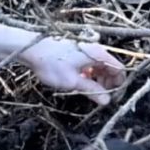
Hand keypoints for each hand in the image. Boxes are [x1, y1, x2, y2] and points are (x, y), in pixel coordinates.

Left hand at [0, 21, 126, 104]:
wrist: (31, 48)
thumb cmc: (51, 64)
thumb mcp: (73, 82)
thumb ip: (92, 91)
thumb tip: (106, 101)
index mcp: (98, 54)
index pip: (119, 69)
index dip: (118, 84)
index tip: (111, 96)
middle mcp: (95, 49)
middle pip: (110, 68)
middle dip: (108, 83)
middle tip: (99, 96)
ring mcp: (86, 49)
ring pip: (100, 66)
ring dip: (98, 79)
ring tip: (88, 91)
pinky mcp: (78, 50)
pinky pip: (90, 63)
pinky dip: (90, 73)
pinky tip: (79, 81)